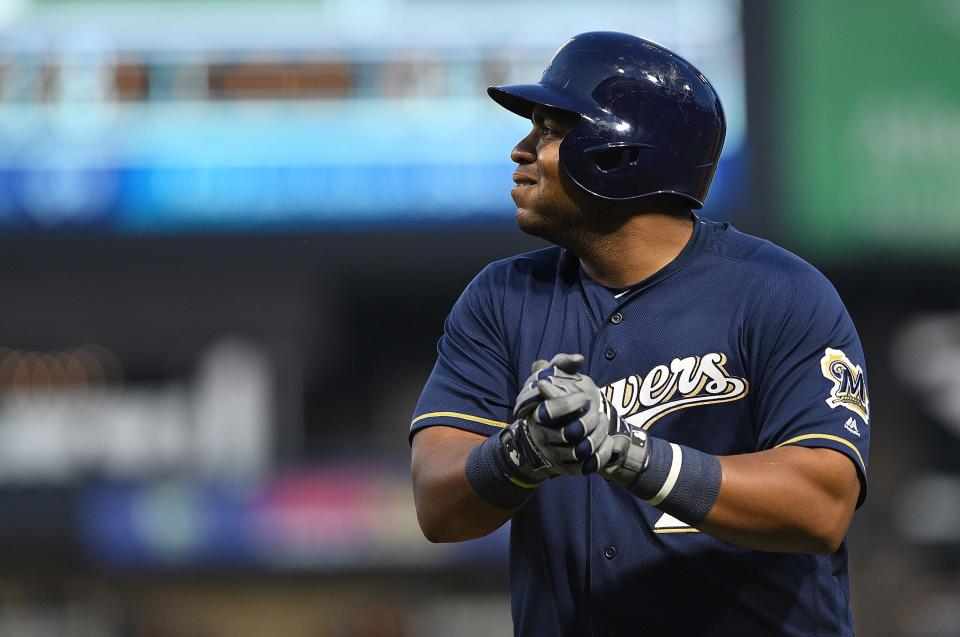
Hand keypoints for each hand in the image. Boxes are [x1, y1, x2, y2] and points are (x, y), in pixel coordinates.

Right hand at [509, 354, 621, 475]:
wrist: (540, 436)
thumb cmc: (551, 401)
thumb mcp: (552, 378)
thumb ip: (563, 364)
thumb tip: (579, 358)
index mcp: (537, 415)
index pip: (551, 412)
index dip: (570, 404)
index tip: (583, 397)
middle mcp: (542, 437)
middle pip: (571, 433)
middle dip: (590, 421)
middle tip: (599, 412)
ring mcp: (555, 455)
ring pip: (581, 450)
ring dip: (599, 436)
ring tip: (605, 423)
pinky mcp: (567, 468)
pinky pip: (588, 465)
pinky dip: (602, 454)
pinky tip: (608, 441)